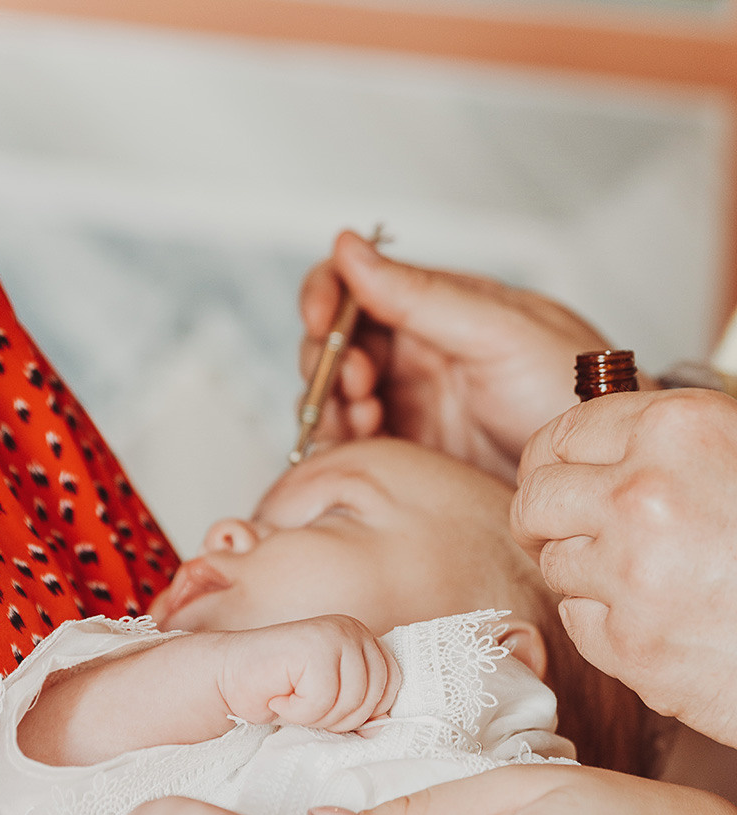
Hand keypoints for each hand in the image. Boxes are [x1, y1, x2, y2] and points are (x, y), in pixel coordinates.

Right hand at [218, 615, 399, 731]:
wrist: (226, 677)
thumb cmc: (276, 690)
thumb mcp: (329, 701)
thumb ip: (359, 707)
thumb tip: (384, 727)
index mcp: (361, 638)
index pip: (392, 682)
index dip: (366, 709)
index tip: (331, 711)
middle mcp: (351, 629)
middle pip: (374, 696)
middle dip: (339, 718)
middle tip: (305, 709)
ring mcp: (334, 634)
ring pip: (352, 701)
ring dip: (316, 716)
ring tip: (291, 702)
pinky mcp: (313, 647)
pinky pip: (323, 700)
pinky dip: (297, 711)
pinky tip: (279, 697)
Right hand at [299, 231, 651, 480]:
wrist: (598, 464)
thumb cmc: (570, 387)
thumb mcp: (498, 332)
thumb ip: (420, 296)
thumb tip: (347, 247)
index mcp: (434, 307)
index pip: (355, 285)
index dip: (324, 297)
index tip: (319, 322)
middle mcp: (414, 353)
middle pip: (333, 345)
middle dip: (328, 364)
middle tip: (359, 387)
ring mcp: (409, 405)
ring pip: (334, 398)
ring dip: (332, 407)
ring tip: (366, 419)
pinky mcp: (407, 455)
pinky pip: (352, 446)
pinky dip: (342, 445)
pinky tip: (366, 446)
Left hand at [512, 387, 736, 745]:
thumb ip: (674, 446)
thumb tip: (604, 444)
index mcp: (678, 431)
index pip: (564, 433)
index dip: (553, 460)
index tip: (558, 477)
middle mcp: (643, 494)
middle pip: (535, 498)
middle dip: (543, 517)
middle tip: (562, 530)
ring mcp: (631, 574)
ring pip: (555, 562)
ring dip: (584, 572)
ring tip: (643, 579)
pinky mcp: (629, 644)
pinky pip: (578, 621)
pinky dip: (605, 623)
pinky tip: (657, 619)